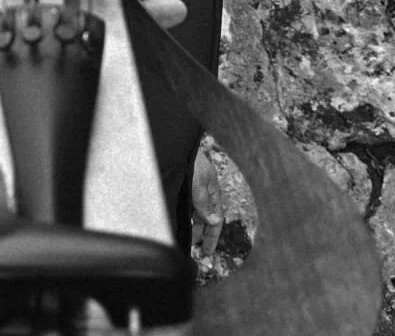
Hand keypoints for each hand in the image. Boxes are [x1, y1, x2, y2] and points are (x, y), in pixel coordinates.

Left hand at [191, 141, 223, 256]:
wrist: (178, 142)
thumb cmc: (191, 159)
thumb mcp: (198, 182)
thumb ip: (204, 202)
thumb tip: (213, 221)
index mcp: (213, 192)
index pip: (216, 220)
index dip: (212, 237)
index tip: (208, 252)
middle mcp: (205, 192)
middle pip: (206, 219)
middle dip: (202, 235)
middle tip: (196, 251)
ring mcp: (195, 189)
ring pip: (196, 214)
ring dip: (193, 227)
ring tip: (187, 241)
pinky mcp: (184, 186)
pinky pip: (188, 206)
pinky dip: (186, 216)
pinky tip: (180, 223)